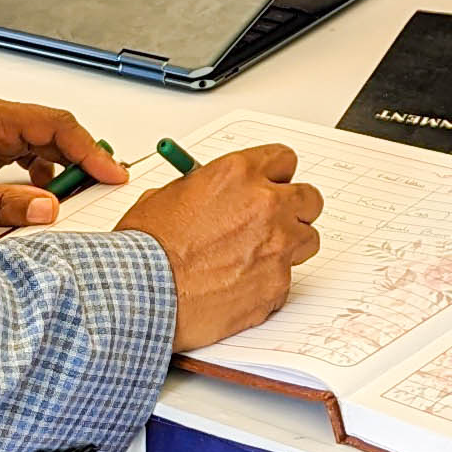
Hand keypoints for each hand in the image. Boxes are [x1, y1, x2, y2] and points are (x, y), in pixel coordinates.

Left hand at [0, 95, 126, 231]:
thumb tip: (46, 207)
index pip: (54, 125)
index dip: (88, 148)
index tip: (110, 172)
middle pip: (52, 132)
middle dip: (82, 158)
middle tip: (105, 185)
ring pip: (40, 145)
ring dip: (62, 168)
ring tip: (79, 193)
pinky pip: (22, 158)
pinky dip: (40, 176)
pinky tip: (43, 195)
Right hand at [114, 143, 325, 350]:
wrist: (142, 292)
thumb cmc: (146, 249)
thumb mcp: (168, 196)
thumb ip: (205, 189)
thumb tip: (216, 194)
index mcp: (238, 175)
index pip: (284, 160)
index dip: (276, 176)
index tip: (271, 186)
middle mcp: (265, 205)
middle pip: (309, 199)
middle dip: (294, 210)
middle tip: (272, 223)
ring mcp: (277, 246)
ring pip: (307, 240)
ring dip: (287, 247)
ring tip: (255, 259)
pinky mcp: (277, 284)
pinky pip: (287, 281)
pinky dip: (269, 284)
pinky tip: (240, 287)